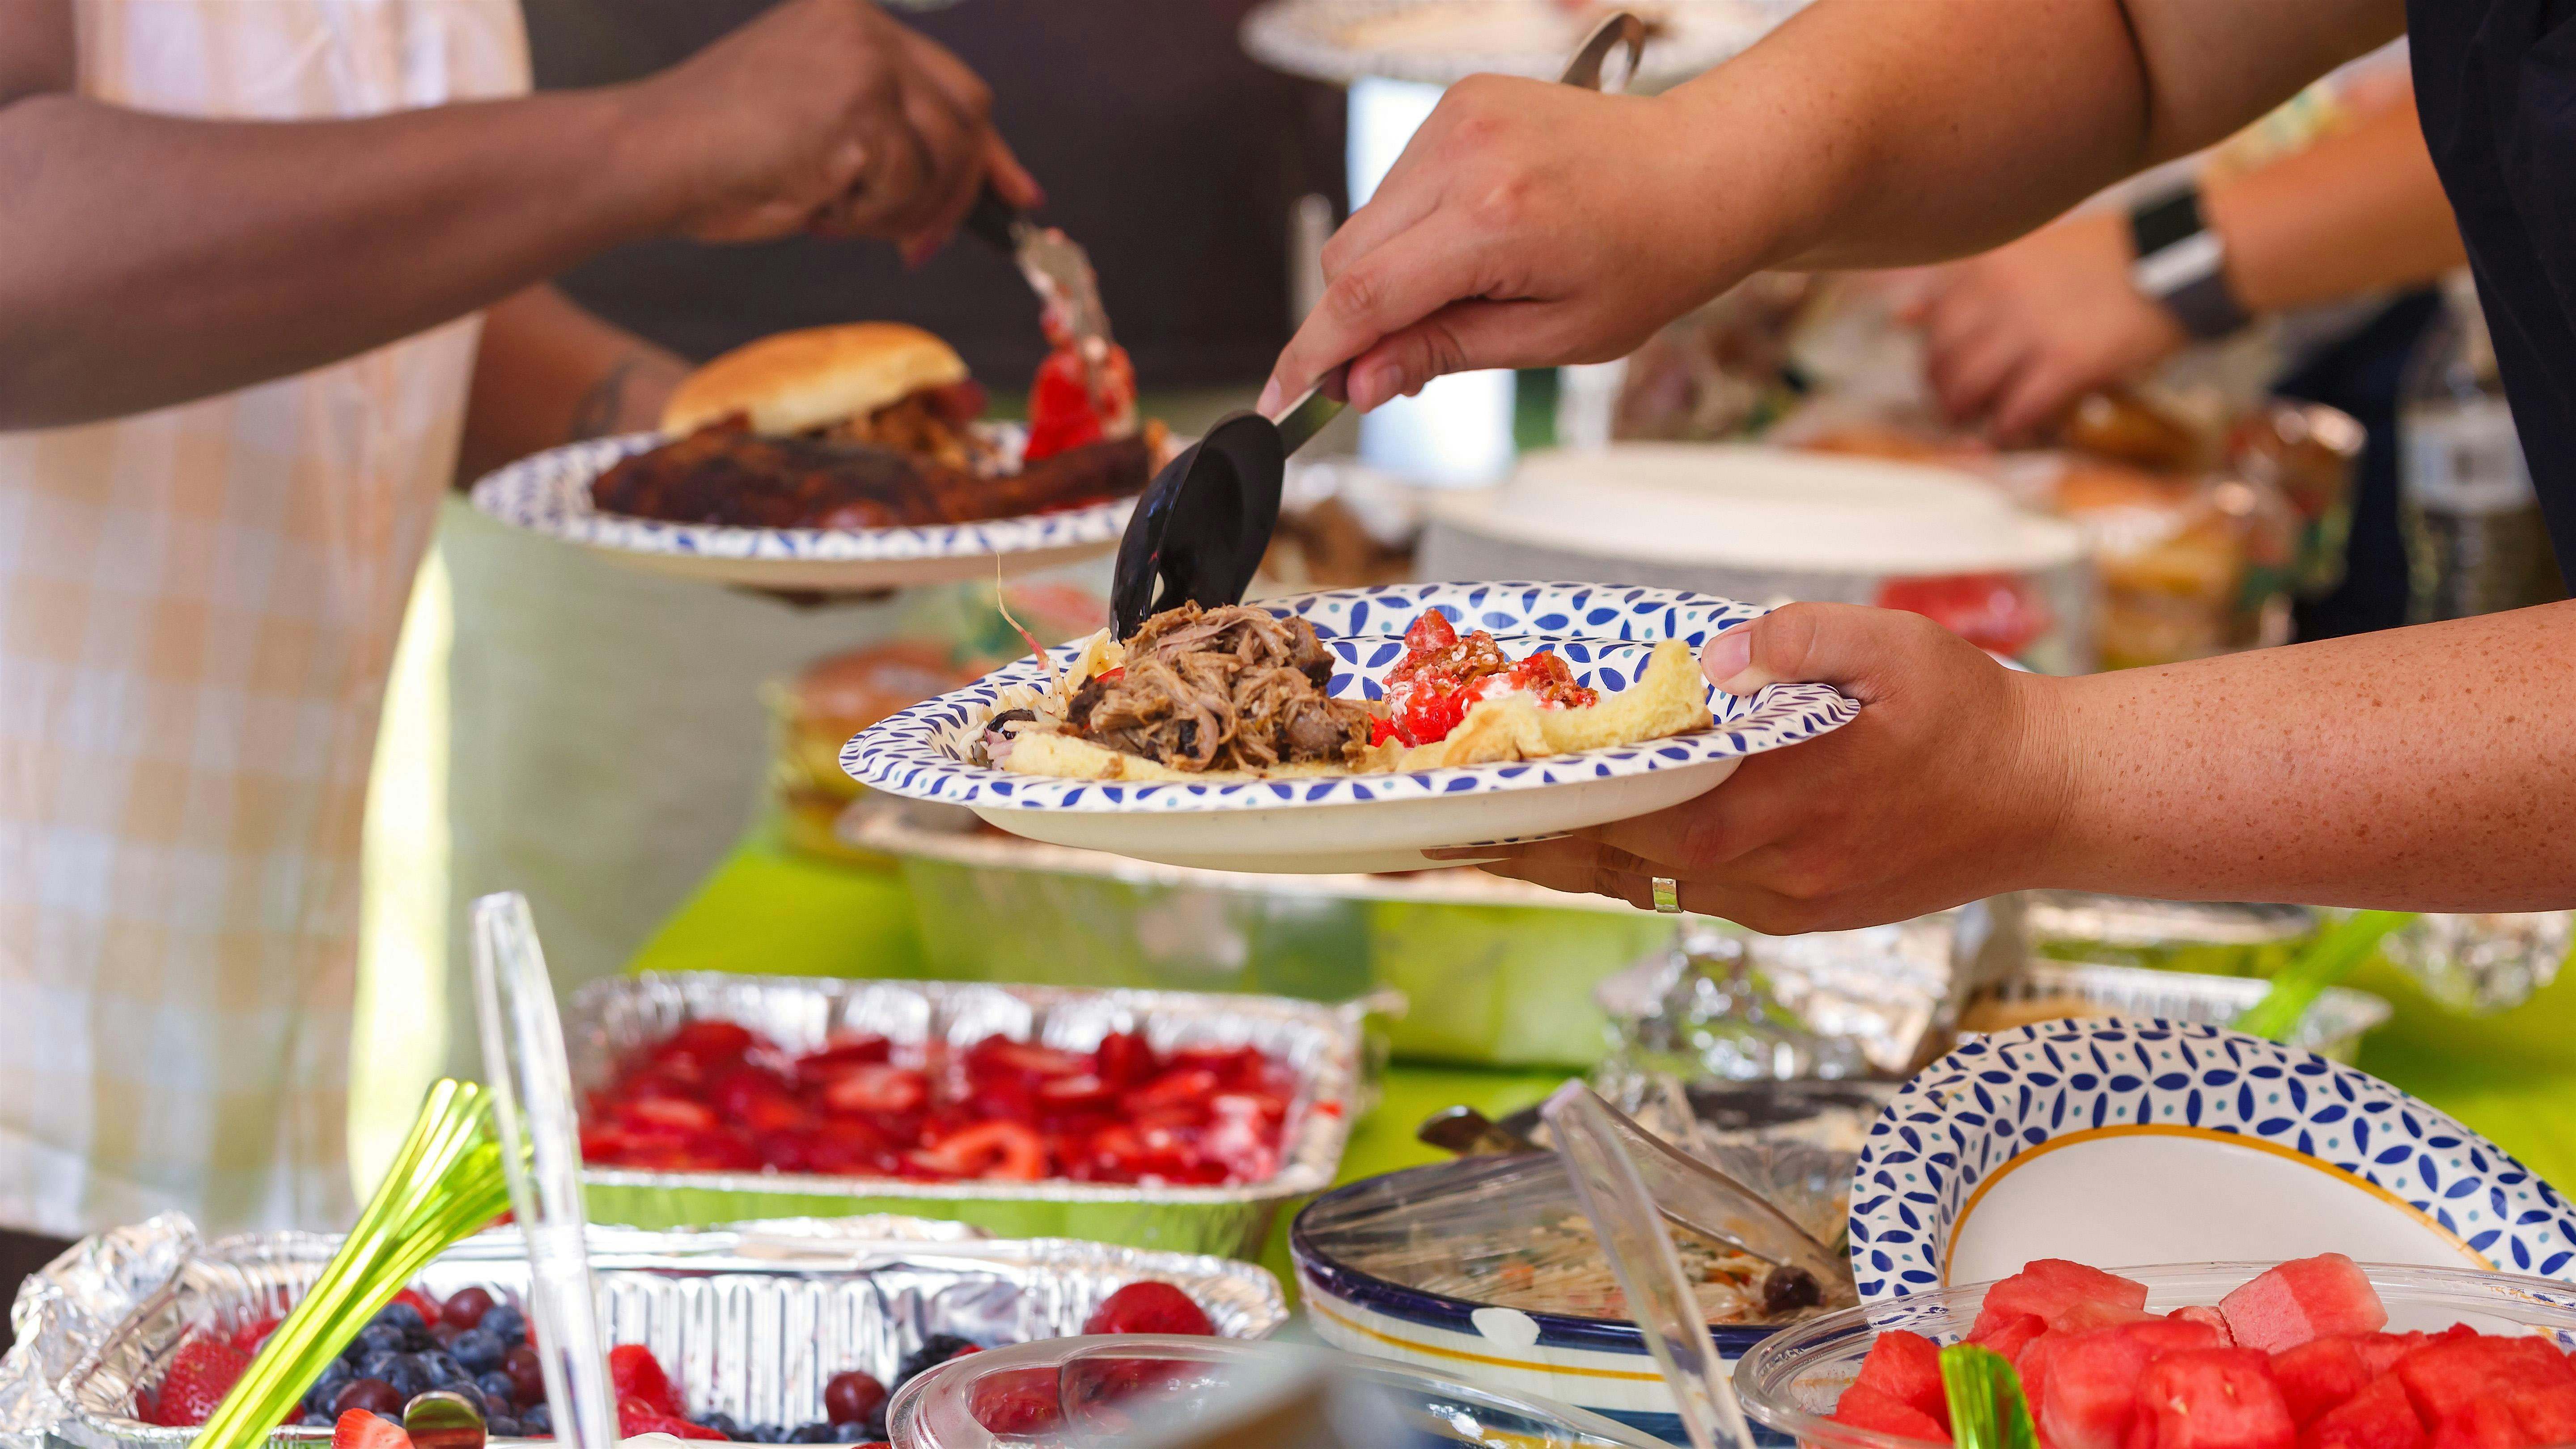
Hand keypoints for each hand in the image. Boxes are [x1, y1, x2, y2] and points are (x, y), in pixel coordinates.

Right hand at [631, 0, 1039, 255]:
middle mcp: (866, 25)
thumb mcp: (819, 128)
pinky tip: (815, 206)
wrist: (653, 158)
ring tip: (831, 213)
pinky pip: (906, 186)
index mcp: (853, 19)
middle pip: (968, 114)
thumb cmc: (720, 156)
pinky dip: (869, 217)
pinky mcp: (861, 104)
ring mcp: (866, 59)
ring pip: (941, 159)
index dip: (990, 150)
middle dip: (958, 192)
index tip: (1018, 194)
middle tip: (922, 245)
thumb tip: (978, 182)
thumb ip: (891, 134)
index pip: (953, 84)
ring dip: (897, 211)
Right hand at [1259, 76, 1755, 415]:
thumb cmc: (1651, 258)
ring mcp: (1459, 116)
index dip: (1311, 356)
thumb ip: (1445, 354)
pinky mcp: (1460, 103)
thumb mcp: (1555, 336)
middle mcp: (1467, 153)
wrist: (1703, 172)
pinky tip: (1470, 245)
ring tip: (1466, 294)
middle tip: (1398, 369)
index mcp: (1495, 217)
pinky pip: (1397, 187)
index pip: (1362, 295)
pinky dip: (1412, 230)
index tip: (1282, 400)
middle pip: (1348, 258)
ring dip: (1388, 274)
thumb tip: (1360, 383)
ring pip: (1367, 223)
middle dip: (1355, 322)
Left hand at [1443, 604, 2073, 931]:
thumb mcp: (1892, 646)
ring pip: (1652, 887)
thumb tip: (1712, 654)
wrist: (2050, 798)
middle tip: (1457, 829)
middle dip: (1537, 846)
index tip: (1478, 806)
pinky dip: (1642, 869)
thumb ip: (1795, 639)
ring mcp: (1785, 902)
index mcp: (1778, 807)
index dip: (1550, 813)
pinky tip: (1601, 845)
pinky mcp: (1802, 913)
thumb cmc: (1971, 717)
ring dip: (1579, 861)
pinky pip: (1697, 896)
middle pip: (1622, 865)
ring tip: (1502, 840)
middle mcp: (1770, 872)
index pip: (1634, 818)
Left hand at [1905, 209, 2184, 441]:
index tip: (1948, 371)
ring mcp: (2029, 329)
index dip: (1935, 357)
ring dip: (1969, 416)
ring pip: (1967, 390)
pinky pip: (2014, 412)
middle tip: (1959, 406)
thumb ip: (1968, 284)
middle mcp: (1997, 294)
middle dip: (1944, 392)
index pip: (1930, 323)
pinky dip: (2008, 430)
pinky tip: (2016, 431)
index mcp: (1987, 263)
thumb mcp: (2029, 251)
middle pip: (1940, 362)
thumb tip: (1902, 317)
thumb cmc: (2109, 255)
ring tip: (1982, 422)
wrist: (2179, 257)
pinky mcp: (2065, 363)